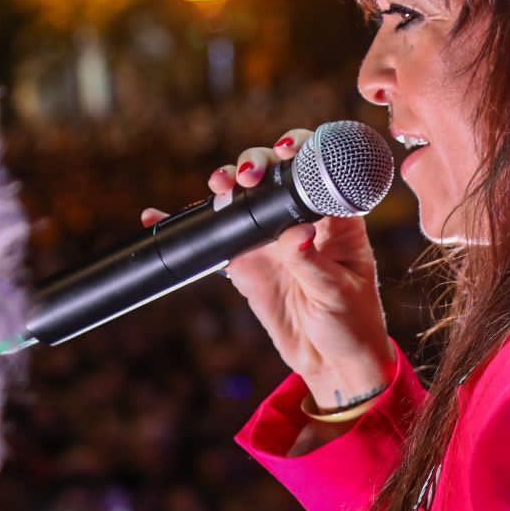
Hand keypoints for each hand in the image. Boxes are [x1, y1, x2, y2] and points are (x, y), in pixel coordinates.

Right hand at [142, 128, 391, 408]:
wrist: (329, 359)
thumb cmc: (351, 320)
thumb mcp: (338, 291)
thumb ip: (314, 262)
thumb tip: (295, 233)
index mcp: (336, 216)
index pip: (319, 169)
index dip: (301, 150)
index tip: (286, 153)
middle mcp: (300, 216)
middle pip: (274, 173)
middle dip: (256, 164)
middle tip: (246, 179)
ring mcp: (269, 236)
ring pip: (242, 198)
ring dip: (225, 184)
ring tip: (218, 187)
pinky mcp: (243, 259)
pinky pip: (213, 237)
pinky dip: (186, 225)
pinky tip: (157, 215)